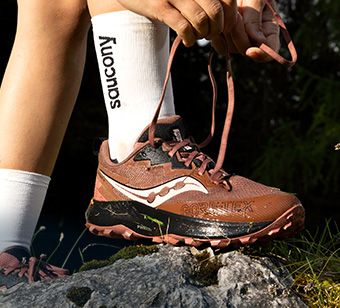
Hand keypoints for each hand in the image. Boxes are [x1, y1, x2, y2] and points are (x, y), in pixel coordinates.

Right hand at [116, 0, 236, 46]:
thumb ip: (205, 5)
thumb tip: (226, 28)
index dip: (230, 17)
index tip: (225, 28)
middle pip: (215, 11)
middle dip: (216, 29)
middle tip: (210, 35)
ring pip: (200, 21)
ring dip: (202, 35)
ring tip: (197, 37)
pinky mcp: (159, 7)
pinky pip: (183, 28)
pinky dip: (189, 39)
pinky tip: (187, 41)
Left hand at [213, 0, 279, 61]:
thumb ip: (255, 19)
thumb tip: (256, 41)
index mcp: (269, 29)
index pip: (270, 51)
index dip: (262, 55)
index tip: (251, 51)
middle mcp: (255, 39)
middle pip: (247, 50)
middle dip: (240, 36)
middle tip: (238, 15)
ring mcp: (239, 40)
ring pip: (233, 48)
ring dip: (229, 32)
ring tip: (232, 13)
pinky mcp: (226, 40)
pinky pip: (221, 47)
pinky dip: (220, 36)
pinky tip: (222, 21)